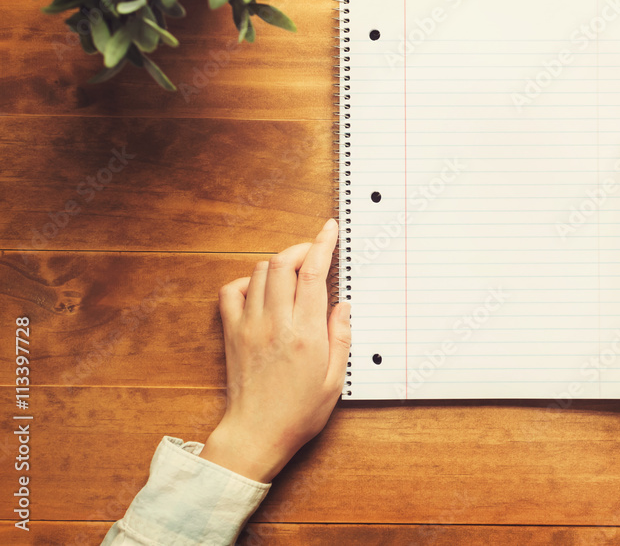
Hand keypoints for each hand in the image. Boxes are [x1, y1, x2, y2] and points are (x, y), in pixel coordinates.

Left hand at [199, 218, 350, 482]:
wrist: (256, 434)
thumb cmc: (298, 413)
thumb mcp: (335, 380)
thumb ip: (341, 338)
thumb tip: (342, 306)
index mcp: (306, 334)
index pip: (313, 273)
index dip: (322, 244)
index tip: (329, 229)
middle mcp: (276, 323)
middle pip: (283, 263)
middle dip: (301, 248)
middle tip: (314, 251)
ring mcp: (249, 325)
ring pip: (259, 272)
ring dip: (278, 264)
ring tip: (293, 274)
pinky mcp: (232, 333)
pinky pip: (231, 291)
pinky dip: (247, 282)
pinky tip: (261, 291)